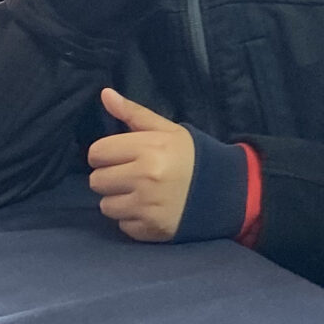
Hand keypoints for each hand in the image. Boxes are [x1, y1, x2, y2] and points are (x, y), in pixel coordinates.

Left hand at [87, 88, 197, 241]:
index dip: (106, 154)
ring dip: (119, 201)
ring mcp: (148, 206)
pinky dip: (133, 220)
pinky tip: (150, 210)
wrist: (227, 190)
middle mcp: (145, 178)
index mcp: (148, 149)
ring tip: (140, 194)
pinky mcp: (152, 229)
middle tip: (131, 176)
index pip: (97, 153)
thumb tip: (105, 94)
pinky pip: (123, 225)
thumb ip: (134, 113)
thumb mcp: (167, 130)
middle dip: (110, 178)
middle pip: (96, 181)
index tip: (120, 157)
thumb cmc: (192, 156)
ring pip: (106, 206)